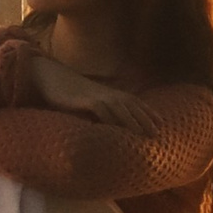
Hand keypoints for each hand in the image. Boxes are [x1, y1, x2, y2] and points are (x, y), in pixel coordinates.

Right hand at [22, 49, 150, 130]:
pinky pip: (100, 110)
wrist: (50, 78)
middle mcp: (107, 94)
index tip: (161, 124)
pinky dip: (110, 119)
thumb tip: (111, 127)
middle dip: (146, 119)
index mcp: (110, 94)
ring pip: (120, 108)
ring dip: (133, 121)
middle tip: (158, 133)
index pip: (134, 103)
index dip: (148, 112)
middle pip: (131, 106)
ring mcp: (97, 96)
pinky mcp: (84, 101)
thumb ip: (101, 112)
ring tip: (145, 134)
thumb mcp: (89, 103)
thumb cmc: (70, 93)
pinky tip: (117, 130)